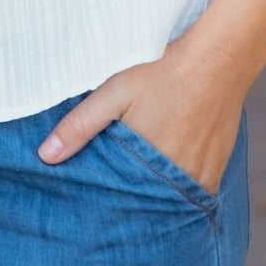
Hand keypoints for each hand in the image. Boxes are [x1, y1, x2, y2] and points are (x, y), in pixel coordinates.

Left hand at [35, 27, 245, 196]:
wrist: (219, 57)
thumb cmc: (163, 71)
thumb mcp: (115, 92)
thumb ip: (80, 124)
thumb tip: (46, 156)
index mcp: (148, 166)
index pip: (121, 203)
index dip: (107, 204)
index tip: (93, 208)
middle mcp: (178, 180)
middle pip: (148, 204)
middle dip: (132, 203)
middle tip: (117, 194)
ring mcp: (202, 175)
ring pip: (173, 199)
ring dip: (157, 194)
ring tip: (141, 184)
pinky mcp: (218, 167)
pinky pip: (196, 189)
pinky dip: (181, 185)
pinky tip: (169, 169)